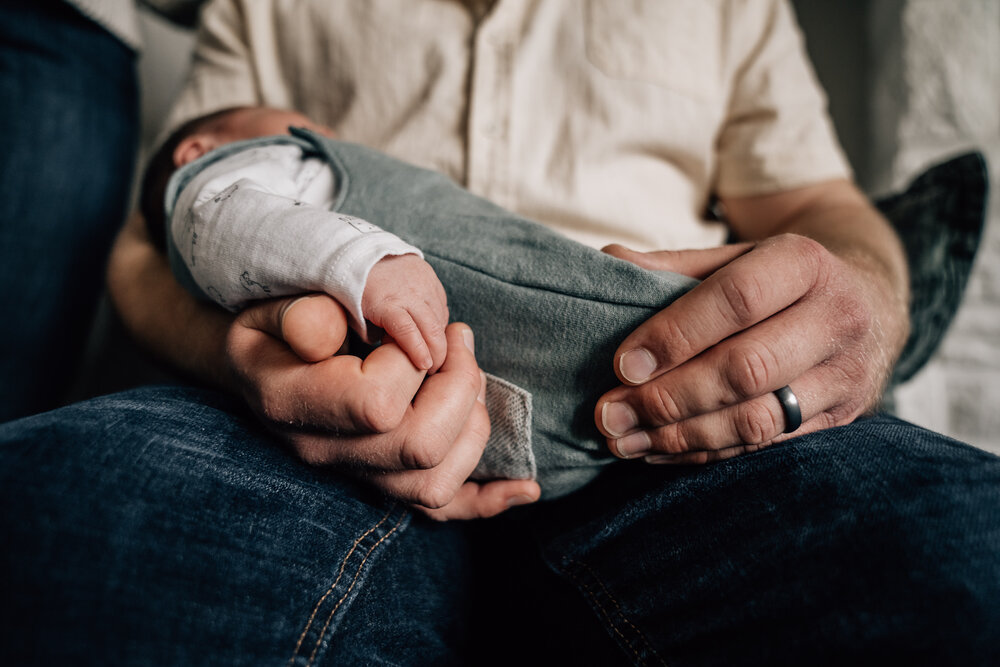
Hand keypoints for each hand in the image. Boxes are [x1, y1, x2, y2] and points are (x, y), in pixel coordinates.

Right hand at [227, 293, 538, 518]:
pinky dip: (488, 500)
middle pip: (420, 448)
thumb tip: (324, 334)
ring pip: (436, 484)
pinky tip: (525, 489)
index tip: (418, 329)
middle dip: (462, 387)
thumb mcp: (272, 306)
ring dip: (474, 426)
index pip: (378, 402)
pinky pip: (440, 510)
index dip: (415, 361)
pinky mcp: (381, 482)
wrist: (259, 365)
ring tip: (467, 377)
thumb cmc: (273, 326)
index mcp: (292, 403)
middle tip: (460, 341)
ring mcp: (352, 474)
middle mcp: (324, 451)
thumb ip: (301, 315)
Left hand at [363, 254, 447, 372]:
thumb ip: (376, 336)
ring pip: (440, 317)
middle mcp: (409, 292)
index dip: (419, 350)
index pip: (407, 330)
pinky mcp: (431, 277)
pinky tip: (432, 331)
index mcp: (386, 303)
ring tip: (433, 353)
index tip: (426, 366)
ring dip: (439, 338)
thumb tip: (396, 353)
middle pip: (432, 327)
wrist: (364, 254)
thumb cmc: (356, 292)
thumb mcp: (358, 317)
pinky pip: (441, 305)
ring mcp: (423, 283)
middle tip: (434, 368)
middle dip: (438, 351)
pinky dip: (439, 321)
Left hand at [595, 233, 907, 463]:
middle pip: (747, 369)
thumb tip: (606, 262)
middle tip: (610, 413)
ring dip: (682, 435)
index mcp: (805, 263)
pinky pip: (767, 446)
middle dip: (670, 398)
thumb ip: (675, 265)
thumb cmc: (781, 279)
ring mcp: (846, 375)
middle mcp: (836, 318)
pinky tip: (658, 450)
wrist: (871, 302)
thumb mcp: (738, 256)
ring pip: (759, 419)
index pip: (736, 300)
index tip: (623, 364)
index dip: (676, 335)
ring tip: (623, 439)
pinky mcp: (843, 419)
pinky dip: (707, 453)